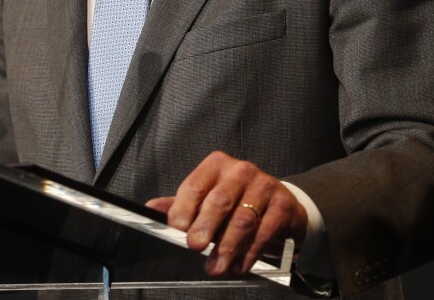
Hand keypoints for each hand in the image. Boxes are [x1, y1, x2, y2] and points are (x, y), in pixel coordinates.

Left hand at [145, 151, 307, 276]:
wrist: (281, 202)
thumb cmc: (237, 200)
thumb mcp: (207, 196)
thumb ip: (180, 203)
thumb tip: (151, 210)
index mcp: (216, 166)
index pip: (195, 185)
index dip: (184, 208)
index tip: (177, 229)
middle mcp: (240, 171)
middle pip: (219, 200)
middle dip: (205, 226)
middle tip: (195, 247)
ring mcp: (264, 186)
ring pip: (243, 219)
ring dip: (227, 247)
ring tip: (217, 266)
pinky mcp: (283, 205)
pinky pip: (264, 232)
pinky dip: (249, 253)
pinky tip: (239, 265)